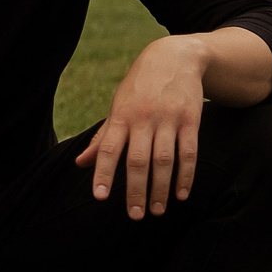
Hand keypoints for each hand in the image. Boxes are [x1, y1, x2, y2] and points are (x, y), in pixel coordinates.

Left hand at [76, 35, 208, 217]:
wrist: (175, 56)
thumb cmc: (140, 87)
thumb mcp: (118, 105)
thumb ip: (103, 137)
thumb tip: (80, 164)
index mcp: (121, 115)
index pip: (108, 148)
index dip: (103, 172)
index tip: (100, 197)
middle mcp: (143, 117)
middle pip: (138, 159)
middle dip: (136, 190)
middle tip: (136, 216)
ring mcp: (169, 118)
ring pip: (164, 160)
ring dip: (161, 188)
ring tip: (157, 211)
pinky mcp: (191, 119)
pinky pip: (189, 152)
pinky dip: (185, 176)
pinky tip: (181, 194)